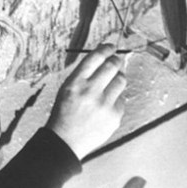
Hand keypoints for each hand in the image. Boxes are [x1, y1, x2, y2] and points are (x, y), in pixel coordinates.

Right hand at [47, 43, 125, 159]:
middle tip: (116, 60)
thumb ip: (84, 74)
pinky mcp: (114, 116)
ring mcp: (104, 104)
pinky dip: (116, 99)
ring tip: (110, 84)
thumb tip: (105, 57)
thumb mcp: (67, 88)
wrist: (65, 140)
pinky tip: (105, 105)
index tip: (110, 47)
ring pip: (121, 80)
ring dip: (118, 78)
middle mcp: (90, 91)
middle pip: (112, 66)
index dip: (106, 49)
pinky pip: (121, 99)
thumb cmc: (65, 112)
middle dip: (116, 60)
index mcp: (75, 82)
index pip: (95, 58)